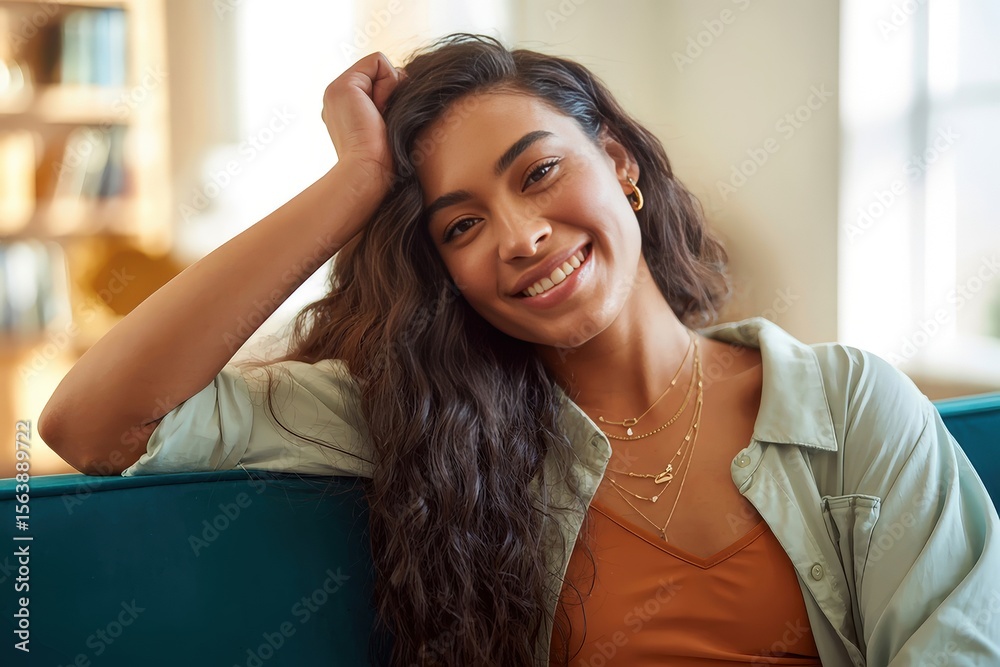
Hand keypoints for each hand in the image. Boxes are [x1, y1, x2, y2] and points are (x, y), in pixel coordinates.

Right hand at [321, 52, 406, 196]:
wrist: (368, 173)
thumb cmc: (385, 162)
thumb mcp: (390, 127)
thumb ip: (390, 104)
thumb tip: (405, 80)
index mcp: (346, 109)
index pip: (378, 82)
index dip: (392, 95)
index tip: (386, 123)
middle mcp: (337, 97)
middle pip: (379, 73)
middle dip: (391, 92)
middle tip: (382, 122)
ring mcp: (336, 90)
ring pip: (379, 66)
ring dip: (390, 90)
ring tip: (379, 118)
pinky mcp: (343, 86)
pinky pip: (378, 62)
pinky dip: (388, 82)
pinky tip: (378, 109)